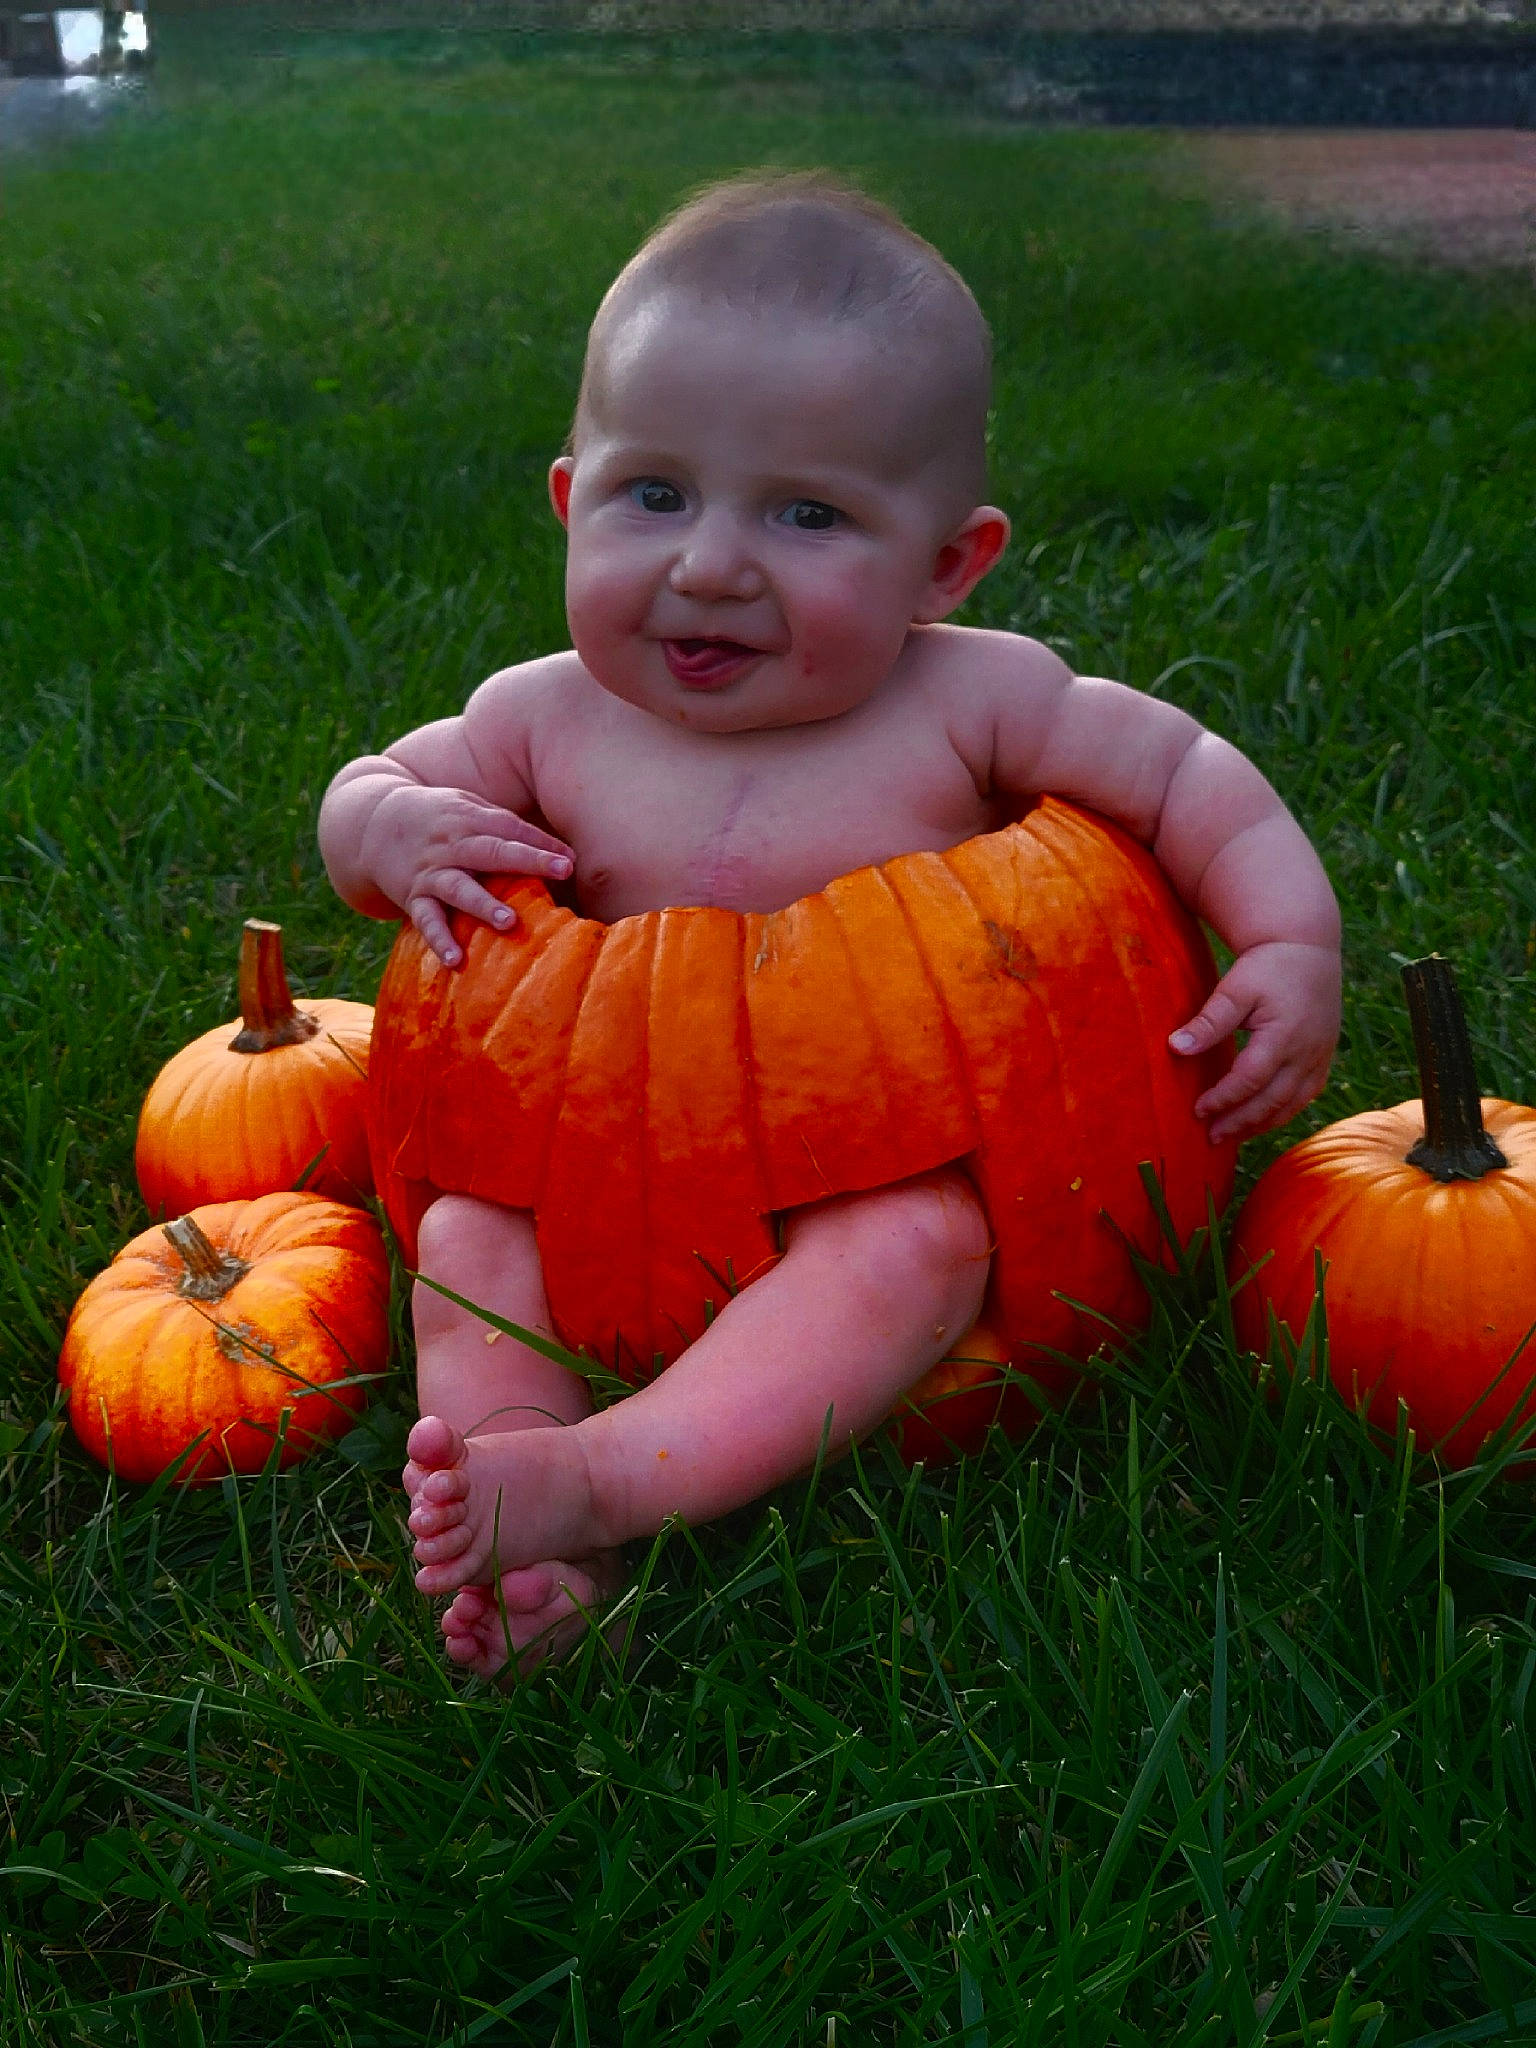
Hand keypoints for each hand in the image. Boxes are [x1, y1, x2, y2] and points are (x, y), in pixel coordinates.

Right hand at [360, 782, 573, 966]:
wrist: (368, 824)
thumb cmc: (436, 818)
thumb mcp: (465, 806)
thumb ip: (502, 824)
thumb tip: (559, 851)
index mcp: (467, 818)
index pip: (510, 828)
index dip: (541, 843)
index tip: (571, 859)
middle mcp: (450, 844)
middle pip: (492, 850)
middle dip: (528, 860)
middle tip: (562, 872)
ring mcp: (430, 872)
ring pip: (459, 888)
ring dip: (484, 905)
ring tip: (508, 922)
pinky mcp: (412, 897)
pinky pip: (426, 920)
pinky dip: (439, 940)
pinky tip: (455, 960)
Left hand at [1168, 940, 1340, 1144]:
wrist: (1306, 947)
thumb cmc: (1267, 966)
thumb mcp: (1235, 987)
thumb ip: (1209, 1021)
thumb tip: (1176, 1048)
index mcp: (1284, 1035)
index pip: (1250, 1080)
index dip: (1224, 1099)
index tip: (1198, 1111)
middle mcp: (1307, 1052)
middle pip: (1273, 1101)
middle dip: (1240, 1122)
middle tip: (1211, 1136)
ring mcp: (1320, 1056)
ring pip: (1292, 1104)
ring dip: (1261, 1124)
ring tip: (1231, 1136)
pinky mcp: (1324, 1056)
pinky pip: (1306, 1095)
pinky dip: (1283, 1112)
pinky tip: (1261, 1121)